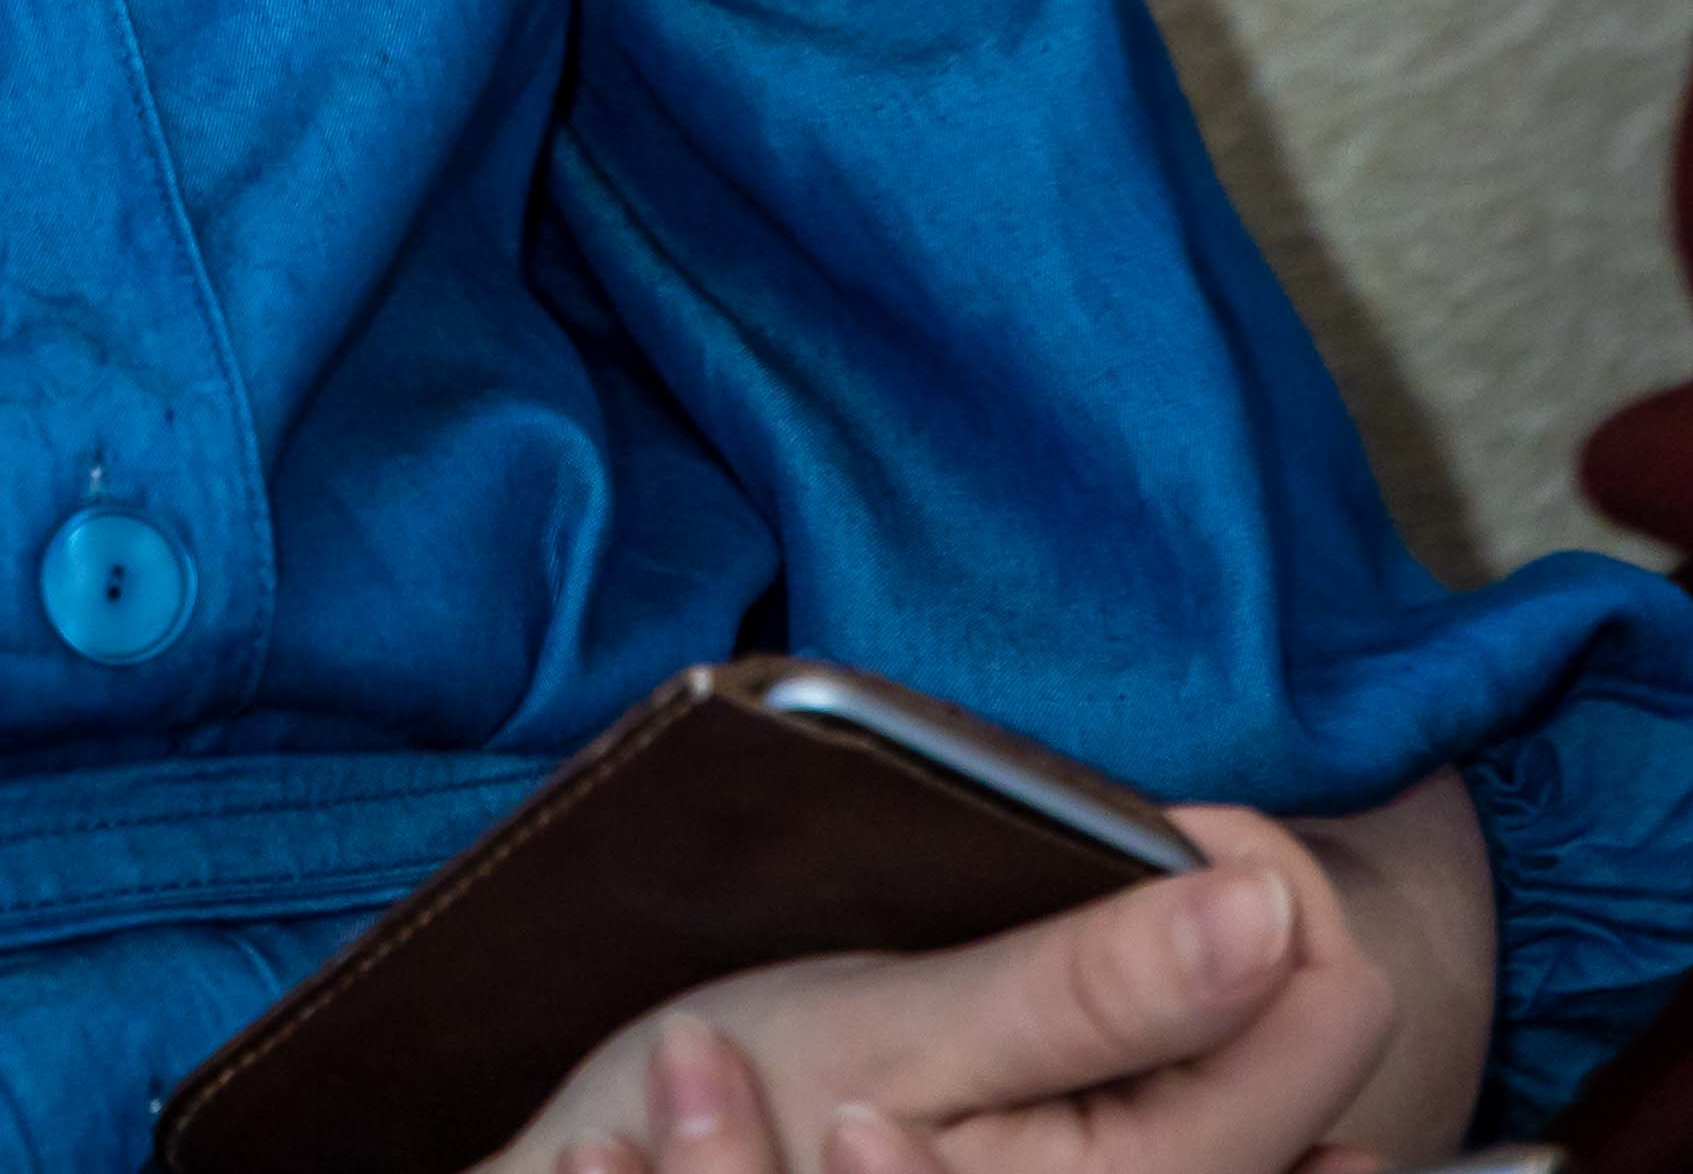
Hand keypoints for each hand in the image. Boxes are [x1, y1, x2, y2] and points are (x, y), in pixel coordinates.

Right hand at [501, 816, 1407, 1173]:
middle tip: (1094, 866)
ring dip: (1189, 958)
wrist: (628, 1172)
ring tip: (1079, 915)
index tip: (1143, 824)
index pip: (1334, 987)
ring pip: (1262, 1051)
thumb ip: (1092, 983)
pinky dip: (1168, 1013)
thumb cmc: (744, 1102)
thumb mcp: (895, 1026)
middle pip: (1315, 1015)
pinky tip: (1108, 986)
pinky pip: (1201, 1087)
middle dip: (1220, 906)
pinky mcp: (1091, 1162)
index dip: (1250, 865)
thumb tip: (1269, 903)